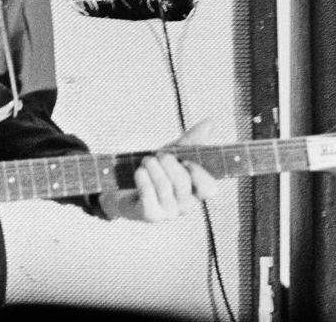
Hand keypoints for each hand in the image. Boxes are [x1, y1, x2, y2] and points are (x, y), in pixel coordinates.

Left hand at [96, 119, 218, 221]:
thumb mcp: (174, 154)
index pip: (209, 189)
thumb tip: (210, 121)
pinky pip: (148, 194)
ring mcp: (169, 213)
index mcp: (196, 191)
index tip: (185, 160)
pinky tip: (139, 172)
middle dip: (168, 163)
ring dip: (152, 167)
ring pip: (164, 186)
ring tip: (146, 161)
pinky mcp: (151, 215)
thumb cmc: (156, 171)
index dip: (198, 173)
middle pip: (183, 182)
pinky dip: (143, 179)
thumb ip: (192, 140)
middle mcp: (186, 205)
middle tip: (158, 155)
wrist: (125, 189)